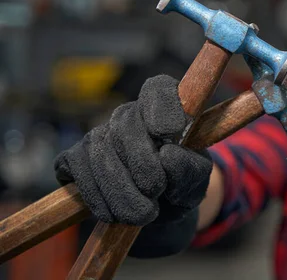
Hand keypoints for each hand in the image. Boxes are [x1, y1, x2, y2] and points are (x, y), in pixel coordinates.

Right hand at [54, 75, 212, 226]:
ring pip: (101, 154)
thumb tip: (168, 155)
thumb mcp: (196, 180)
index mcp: (165, 110)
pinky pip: (79, 171)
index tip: (170, 131)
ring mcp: (99, 134)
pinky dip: (99, 198)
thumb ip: (189, 167)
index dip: (162, 106)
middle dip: (142, 165)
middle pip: (126, 126)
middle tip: (157, 192)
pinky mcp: (74, 158)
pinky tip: (116, 212)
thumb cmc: (181, 186)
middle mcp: (129, 115)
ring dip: (122, 191)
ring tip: (144, 213)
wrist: (159, 211)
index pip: (159, 89)